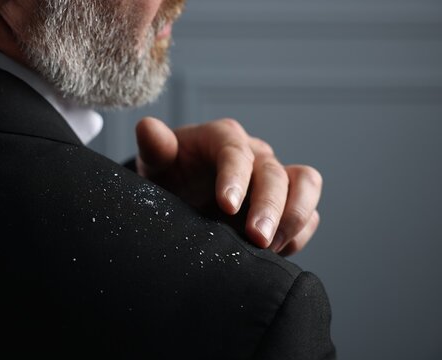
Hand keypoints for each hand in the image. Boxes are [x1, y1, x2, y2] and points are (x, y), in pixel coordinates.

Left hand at [135, 117, 322, 255]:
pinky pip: (308, 212)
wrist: (184, 195)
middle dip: (269, 206)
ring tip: (271, 247)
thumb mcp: (156, 165)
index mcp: (222, 139)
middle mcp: (254, 154)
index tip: (226, 206)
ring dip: (294, 216)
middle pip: (274, 173)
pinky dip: (299, 232)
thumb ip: (155, 148)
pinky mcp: (287, 202)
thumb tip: (148, 128)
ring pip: (306, 184)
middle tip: (257, 239)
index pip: (235, 151)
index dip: (235, 177)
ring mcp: (274, 177)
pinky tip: (276, 251)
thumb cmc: (171, 176)